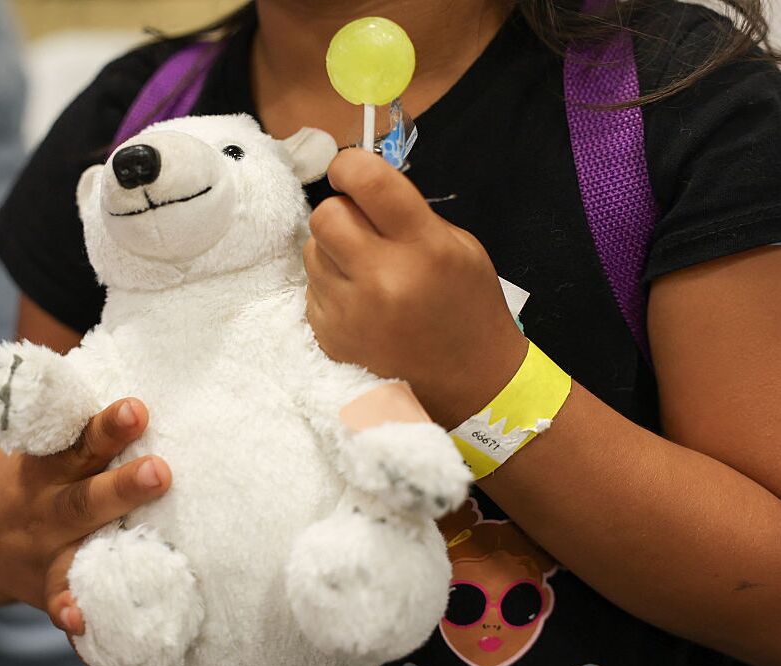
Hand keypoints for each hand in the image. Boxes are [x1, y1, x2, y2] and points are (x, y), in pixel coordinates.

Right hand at [0, 398, 170, 634]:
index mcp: (46, 459)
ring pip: (81, 534)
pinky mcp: (46, 582)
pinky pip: (61, 598)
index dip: (105, 423)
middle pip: (84, 486)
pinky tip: (84, 618)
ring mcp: (44, 544)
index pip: (76, 436)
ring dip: (112, 528)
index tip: (138, 407)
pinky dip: (72, 608)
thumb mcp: (35, 438)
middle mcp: (45, 499)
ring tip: (144, 524)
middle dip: (120, 479)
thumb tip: (138, 340)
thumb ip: (74, 407)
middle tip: (161, 469)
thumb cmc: (23, 472)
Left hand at [304, 149, 526, 427]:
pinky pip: (311, 289)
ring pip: (311, 251)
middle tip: (362, 228)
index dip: (350, 165)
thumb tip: (360, 189)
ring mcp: (350, 313)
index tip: (350, 171)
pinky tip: (360, 304)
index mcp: (423, 248)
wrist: (469, 386)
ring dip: (332, 250)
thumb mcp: (459, 247)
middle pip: (325, 215)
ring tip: (364, 271)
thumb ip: (409, 214)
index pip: (368, 181)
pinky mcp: (329, 338)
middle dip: (341, 212)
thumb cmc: (468, 308)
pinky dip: (330, 287)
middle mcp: (382, 279)